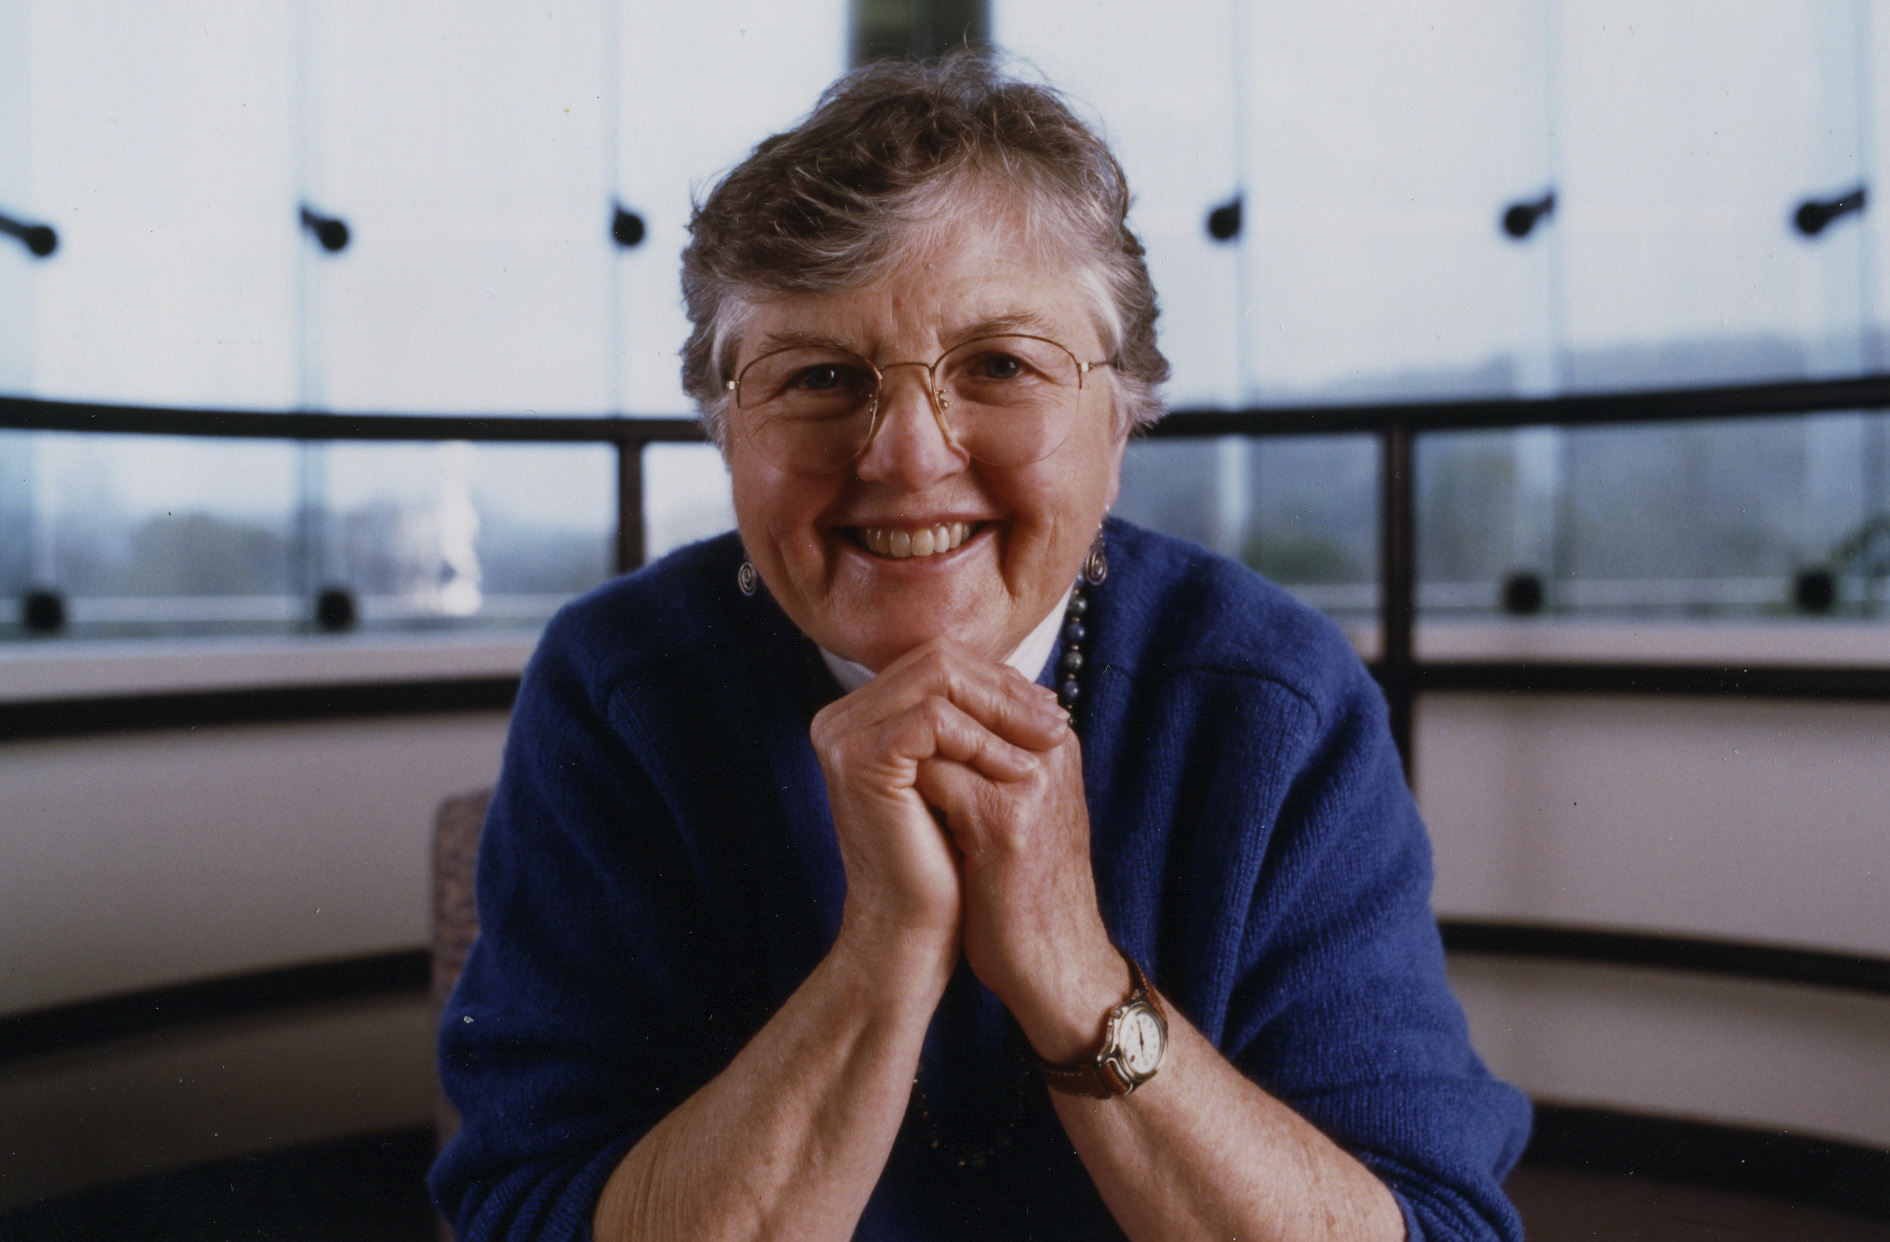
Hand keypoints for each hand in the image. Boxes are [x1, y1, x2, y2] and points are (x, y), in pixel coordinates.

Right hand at [809, 639, 1069, 971]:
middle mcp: (841, 719)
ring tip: (1048, 741)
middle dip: (1005, 688)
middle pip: (937, 660)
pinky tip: (1017, 769)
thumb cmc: (942, 860)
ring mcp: (843, 735)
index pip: (938, 665)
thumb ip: (974, 725)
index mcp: (861, 717)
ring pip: (937, 678)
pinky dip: (982, 738)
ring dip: (1002, 708)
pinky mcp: (858, 758)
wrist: (911, 930)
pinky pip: (932, 719)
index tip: (1052, 711)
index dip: (999, 681)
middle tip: (1057, 720)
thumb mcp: (962, 779)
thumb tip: (1029, 682)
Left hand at [907, 657, 1126, 1064]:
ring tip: (882, 769)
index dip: (926, 696)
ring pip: (944, 723)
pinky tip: (891, 803)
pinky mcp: (1005, 819)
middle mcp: (1050, 749)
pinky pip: (937, 772)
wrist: (1055, 964)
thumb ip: (984, 764)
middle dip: (910, 710)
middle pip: (961, 689)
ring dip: (906, 742)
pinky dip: (907, 782)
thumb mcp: (1013, 812)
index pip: (981, 682)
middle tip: (875, 737)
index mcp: (1054, 743)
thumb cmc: (1025, 891)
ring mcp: (1031, 780)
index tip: (888, 718)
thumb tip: (924, 730)